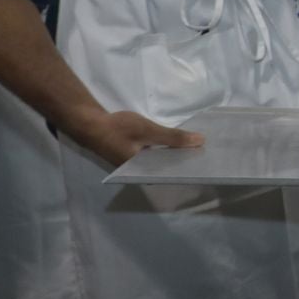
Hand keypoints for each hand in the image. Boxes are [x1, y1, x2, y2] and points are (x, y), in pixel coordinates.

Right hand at [70, 110, 204, 168]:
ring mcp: (137, 167)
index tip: (208, 162)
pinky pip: (157, 157)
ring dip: (177, 156)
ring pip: (163, 163)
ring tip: (199, 149)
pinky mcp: (135, 159)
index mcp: (143, 173)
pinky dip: (167, 151)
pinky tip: (180, 144)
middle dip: (186, 162)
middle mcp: (141, 174)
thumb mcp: (148, 130)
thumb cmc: (118, 129)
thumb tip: (200, 141)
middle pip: (168, 169)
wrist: (90, 124)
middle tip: (209, 154)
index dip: (189, 168)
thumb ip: (172, 137)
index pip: (172, 174)